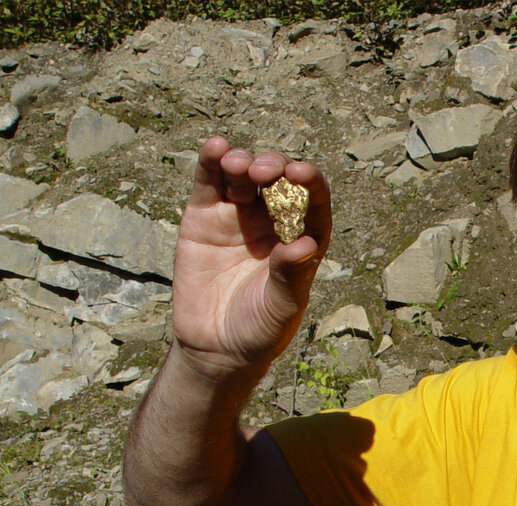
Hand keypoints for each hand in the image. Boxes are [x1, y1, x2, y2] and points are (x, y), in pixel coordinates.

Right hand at [170, 136, 331, 382]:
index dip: (310, 183)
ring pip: (243, 175)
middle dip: (273, 168)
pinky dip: (212, 161)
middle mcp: (272, 222)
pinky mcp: (204, 217)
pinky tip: (215, 148)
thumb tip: (306, 244)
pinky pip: (209, 182)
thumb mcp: (281, 306)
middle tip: (265, 172)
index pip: (312, 202)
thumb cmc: (259, 329)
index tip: (300, 173)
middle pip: (277, 181)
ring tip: (238, 164)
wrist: (215, 347)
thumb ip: (291, 275)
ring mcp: (237, 216)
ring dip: (242, 160)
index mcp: (301, 239)